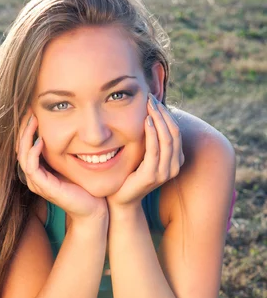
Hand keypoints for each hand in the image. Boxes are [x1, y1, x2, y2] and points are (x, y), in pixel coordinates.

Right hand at [16, 112, 108, 222]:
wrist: (94, 209)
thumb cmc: (86, 186)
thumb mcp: (74, 162)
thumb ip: (66, 149)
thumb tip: (69, 127)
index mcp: (40, 170)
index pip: (25, 146)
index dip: (26, 128)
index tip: (32, 110)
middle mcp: (35, 177)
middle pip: (19, 148)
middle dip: (23, 128)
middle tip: (29, 110)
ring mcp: (38, 183)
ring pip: (22, 156)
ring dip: (26, 137)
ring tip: (32, 120)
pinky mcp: (45, 187)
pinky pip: (31, 167)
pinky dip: (34, 152)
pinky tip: (40, 140)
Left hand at [106, 94, 184, 208]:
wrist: (121, 199)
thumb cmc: (131, 173)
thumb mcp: (144, 153)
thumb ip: (151, 138)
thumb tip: (150, 114)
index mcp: (175, 160)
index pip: (176, 132)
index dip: (167, 114)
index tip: (155, 100)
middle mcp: (174, 167)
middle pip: (174, 133)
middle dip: (163, 113)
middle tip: (151, 98)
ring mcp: (164, 172)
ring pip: (167, 140)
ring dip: (159, 119)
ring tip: (149, 106)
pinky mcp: (151, 176)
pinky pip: (155, 150)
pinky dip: (152, 134)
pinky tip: (147, 122)